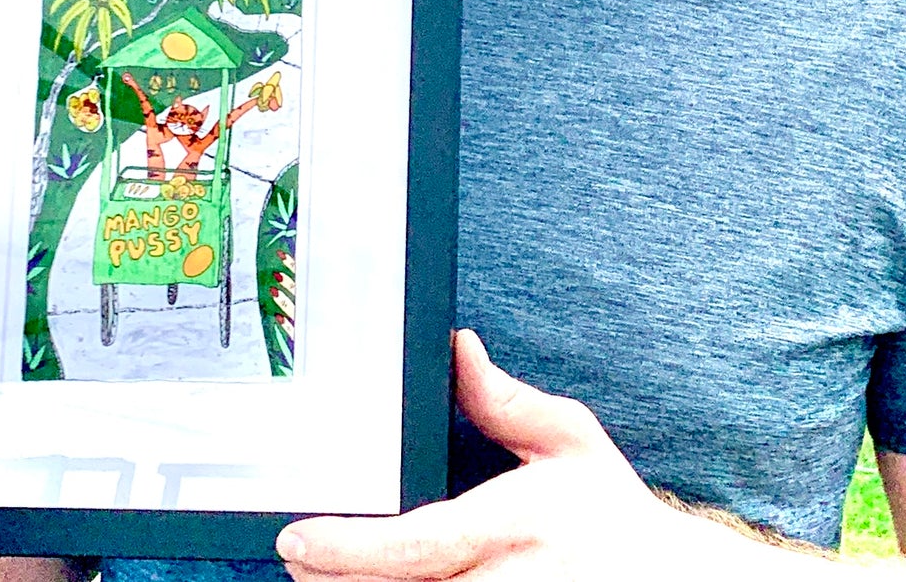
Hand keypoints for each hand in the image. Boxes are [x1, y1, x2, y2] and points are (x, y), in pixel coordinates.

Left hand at [275, 330, 702, 579]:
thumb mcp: (570, 441)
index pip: (418, 544)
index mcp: (512, 525)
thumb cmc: (609, 511)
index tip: (298, 536)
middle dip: (332, 579)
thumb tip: (458, 346)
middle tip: (296, 555)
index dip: (349, 547)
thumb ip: (507, 402)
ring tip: (319, 574)